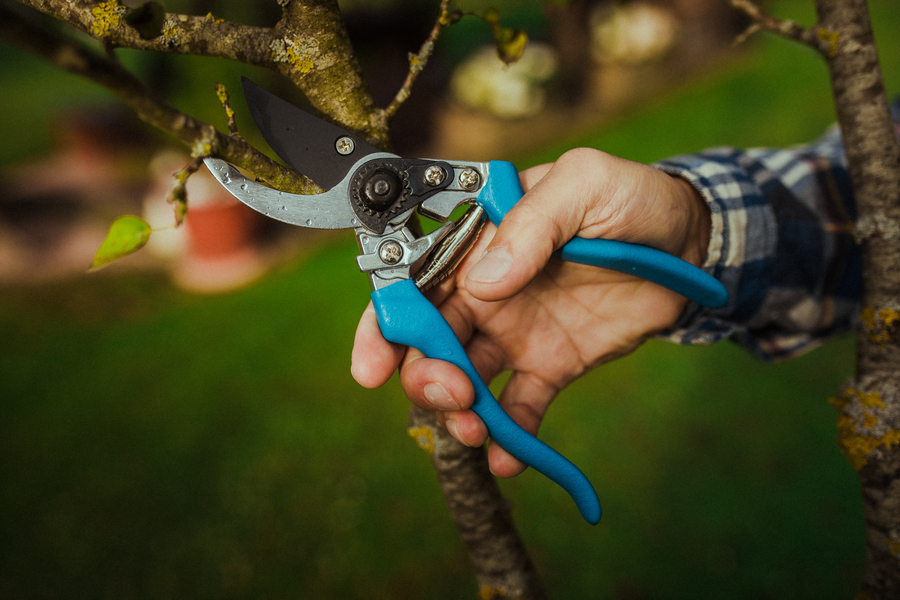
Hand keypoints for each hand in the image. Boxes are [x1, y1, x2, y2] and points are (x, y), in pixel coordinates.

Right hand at [351, 148, 710, 476]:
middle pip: (429, 342)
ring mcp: (514, 331)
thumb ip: (531, 223)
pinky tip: (510, 459)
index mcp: (478, 242)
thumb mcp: (584, 185)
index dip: (384, 325)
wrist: (692, 243)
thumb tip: (483, 282)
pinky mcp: (550, 365)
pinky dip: (510, 436)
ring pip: (465, 380)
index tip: (374, 367)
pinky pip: (520, 407)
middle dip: (426, 376)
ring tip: (480, 430)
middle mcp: (485, 291)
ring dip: (461, 411)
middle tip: (453, 394)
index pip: (411, 282)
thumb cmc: (633, 198)